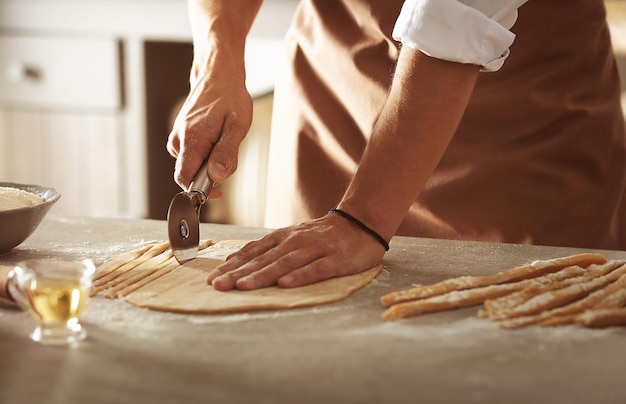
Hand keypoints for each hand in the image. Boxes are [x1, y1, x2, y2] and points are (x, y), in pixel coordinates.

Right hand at [167, 70, 252, 190]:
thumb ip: (227, 153)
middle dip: (212, 174)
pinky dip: (207, 155)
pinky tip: (217, 139)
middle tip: (231, 156)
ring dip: (212, 163)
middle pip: (191, 174)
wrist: (218, 77)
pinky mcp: (180, 137)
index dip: (201, 191)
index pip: (185, 179)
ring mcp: (177, 139)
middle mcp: (179, 141)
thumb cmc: (230, 99)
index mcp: (191, 139)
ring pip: (194, 166)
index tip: (219, 191)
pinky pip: (193, 157)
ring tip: (225, 141)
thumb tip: (217, 177)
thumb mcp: (237, 126)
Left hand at [206, 213, 386, 289]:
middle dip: (238, 273)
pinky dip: (299, 276)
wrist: (360, 223)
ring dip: (262, 275)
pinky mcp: (335, 260)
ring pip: (284, 264)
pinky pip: (315, 269)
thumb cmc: (323, 236)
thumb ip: (267, 249)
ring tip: (243, 286)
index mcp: (283, 238)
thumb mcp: (292, 237)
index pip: (252, 252)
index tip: (212, 278)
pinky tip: (285, 285)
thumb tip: (235, 262)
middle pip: (263, 259)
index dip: (231, 265)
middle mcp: (295, 242)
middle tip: (218, 285)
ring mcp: (315, 250)